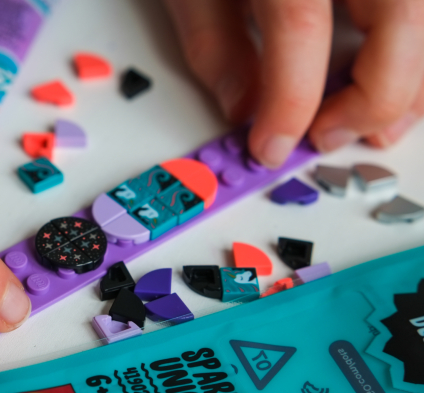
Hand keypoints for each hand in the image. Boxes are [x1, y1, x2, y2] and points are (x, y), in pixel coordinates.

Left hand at [164, 0, 423, 166]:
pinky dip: (420, 46)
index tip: (271, 147)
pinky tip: (398, 71)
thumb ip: (216, 43)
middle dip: (374, 96)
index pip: (300, 26)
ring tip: (378, 123)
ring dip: (415, 78)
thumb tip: (244, 109)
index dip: (289, 102)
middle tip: (329, 136)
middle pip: (401, 17)